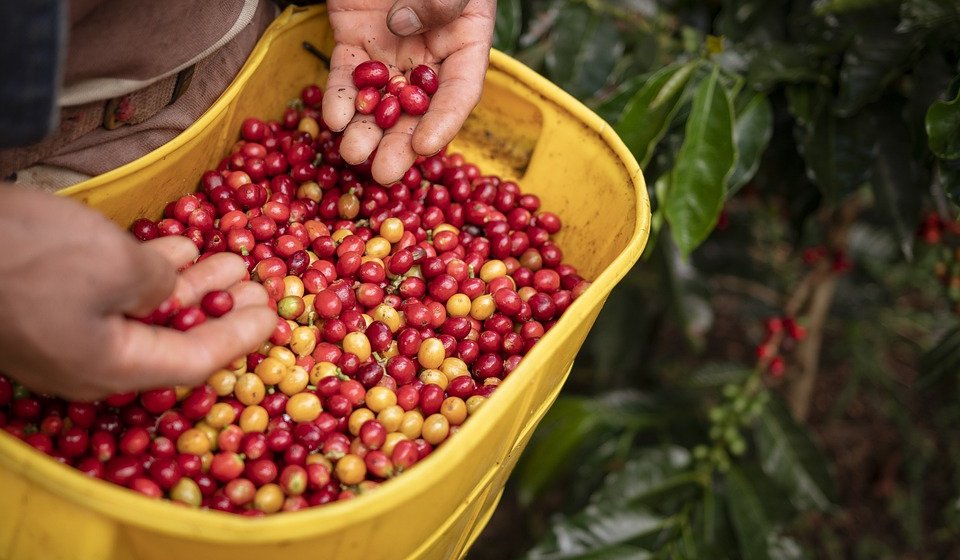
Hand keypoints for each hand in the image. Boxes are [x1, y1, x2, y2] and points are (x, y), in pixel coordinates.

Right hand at [0, 188, 275, 400]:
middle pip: (172, 339)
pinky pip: (111, 294)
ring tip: (230, 256)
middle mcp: (89, 360)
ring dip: (190, 283)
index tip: (274, 314)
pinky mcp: (44, 303)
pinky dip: (148, 271)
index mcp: (110, 367)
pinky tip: (175, 245)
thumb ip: (159, 285)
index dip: (240, 338)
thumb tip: (167, 287)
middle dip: (221, 307)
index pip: (193, 362)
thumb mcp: (116, 266)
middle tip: (259, 282)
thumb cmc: (28, 256)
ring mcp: (63, 332)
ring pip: (144, 312)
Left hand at [323, 0, 495, 184]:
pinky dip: (339, 98)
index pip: (460, 90)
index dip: (445, 122)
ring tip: (351, 155)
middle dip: (399, 143)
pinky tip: (332, 118)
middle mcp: (429, 51)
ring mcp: (390, 47)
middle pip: (417, 108)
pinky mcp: (353, 38)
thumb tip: (407, 28)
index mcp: (464, 37)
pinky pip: (347, 75)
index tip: (427, 148)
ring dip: (366, 130)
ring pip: (380, 99)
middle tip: (384, 174)